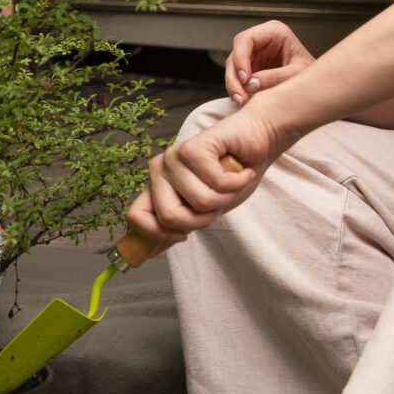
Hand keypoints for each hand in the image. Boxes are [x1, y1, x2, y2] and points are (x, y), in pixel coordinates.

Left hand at [125, 107, 278, 247]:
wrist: (257, 141)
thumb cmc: (231, 177)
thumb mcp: (204, 209)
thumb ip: (179, 225)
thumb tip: (150, 252)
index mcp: (156, 187)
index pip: (135, 217)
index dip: (158, 235)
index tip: (184, 236)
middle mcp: (159, 171)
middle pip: (169, 217)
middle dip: (202, 220)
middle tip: (217, 203)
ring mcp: (173, 157)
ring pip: (199, 201)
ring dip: (226, 198)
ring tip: (232, 183)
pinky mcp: (193, 147)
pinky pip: (216, 184)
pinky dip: (237, 183)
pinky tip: (241, 172)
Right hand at [225, 20, 313, 104]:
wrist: (316, 84)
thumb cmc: (312, 73)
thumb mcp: (298, 73)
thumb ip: (276, 77)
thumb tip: (251, 84)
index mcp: (274, 32)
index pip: (247, 39)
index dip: (241, 58)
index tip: (245, 78)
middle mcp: (261, 41)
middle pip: (236, 54)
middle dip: (235, 77)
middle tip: (241, 96)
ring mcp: (254, 54)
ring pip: (233, 67)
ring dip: (234, 86)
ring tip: (243, 102)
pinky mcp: (251, 68)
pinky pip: (237, 78)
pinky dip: (238, 90)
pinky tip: (244, 101)